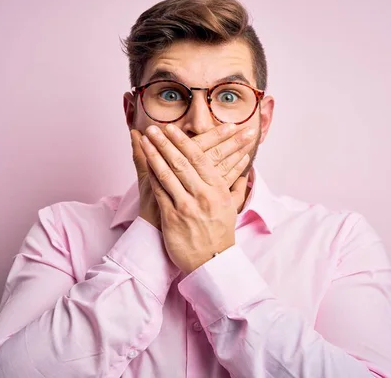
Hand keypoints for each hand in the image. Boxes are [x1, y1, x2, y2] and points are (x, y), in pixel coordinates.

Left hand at [140, 124, 255, 272]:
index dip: (183, 142)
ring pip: (168, 174)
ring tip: (146, 141)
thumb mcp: (232, 207)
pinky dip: (152, 176)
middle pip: (181, 162)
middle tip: (154, 128)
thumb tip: (246, 168)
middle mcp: (203, 195)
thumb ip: (238, 185)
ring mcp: (187, 207)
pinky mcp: (173, 218)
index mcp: (218, 190)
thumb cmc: (220, 233)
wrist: (212, 262)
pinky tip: (145, 164)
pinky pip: (160, 192)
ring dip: (155, 155)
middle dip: (165, 142)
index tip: (172, 129)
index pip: (199, 159)